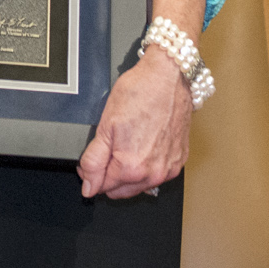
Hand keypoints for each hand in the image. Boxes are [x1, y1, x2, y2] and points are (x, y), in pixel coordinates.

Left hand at [76, 49, 193, 198]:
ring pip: (139, 185)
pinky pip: (157, 174)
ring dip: (129, 173)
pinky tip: (144, 145)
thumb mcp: (105, 125)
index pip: (102, 187)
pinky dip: (147, 166)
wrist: (170, 77)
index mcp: (131, 168)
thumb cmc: (140, 93)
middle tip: (108, 148)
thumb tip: (88, 185)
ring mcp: (169, 169)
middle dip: (109, 175)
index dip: (91, 173)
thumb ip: (94, 160)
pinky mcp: (180, 160)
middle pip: (121, 190)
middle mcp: (153, 174)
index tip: (93, 158)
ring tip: (127, 143)